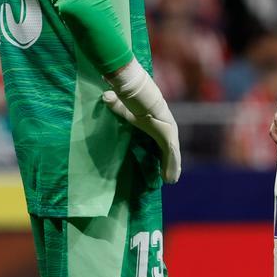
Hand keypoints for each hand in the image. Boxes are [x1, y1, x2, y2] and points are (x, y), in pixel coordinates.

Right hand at [103, 59, 181, 182]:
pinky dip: (172, 169)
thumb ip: (117, 106)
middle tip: (165, 175)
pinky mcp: (170, 141)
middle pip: (167, 150)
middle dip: (168, 161)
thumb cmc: (137, 103)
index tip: (157, 158)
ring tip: (170, 181)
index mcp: (158, 124)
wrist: (146, 100)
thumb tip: (105, 96)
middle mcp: (167, 131)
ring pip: (171, 156)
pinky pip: (171, 159)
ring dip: (171, 167)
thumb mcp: (126, 109)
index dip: (159, 149)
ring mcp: (170, 137)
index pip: (160, 139)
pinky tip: (171, 180)